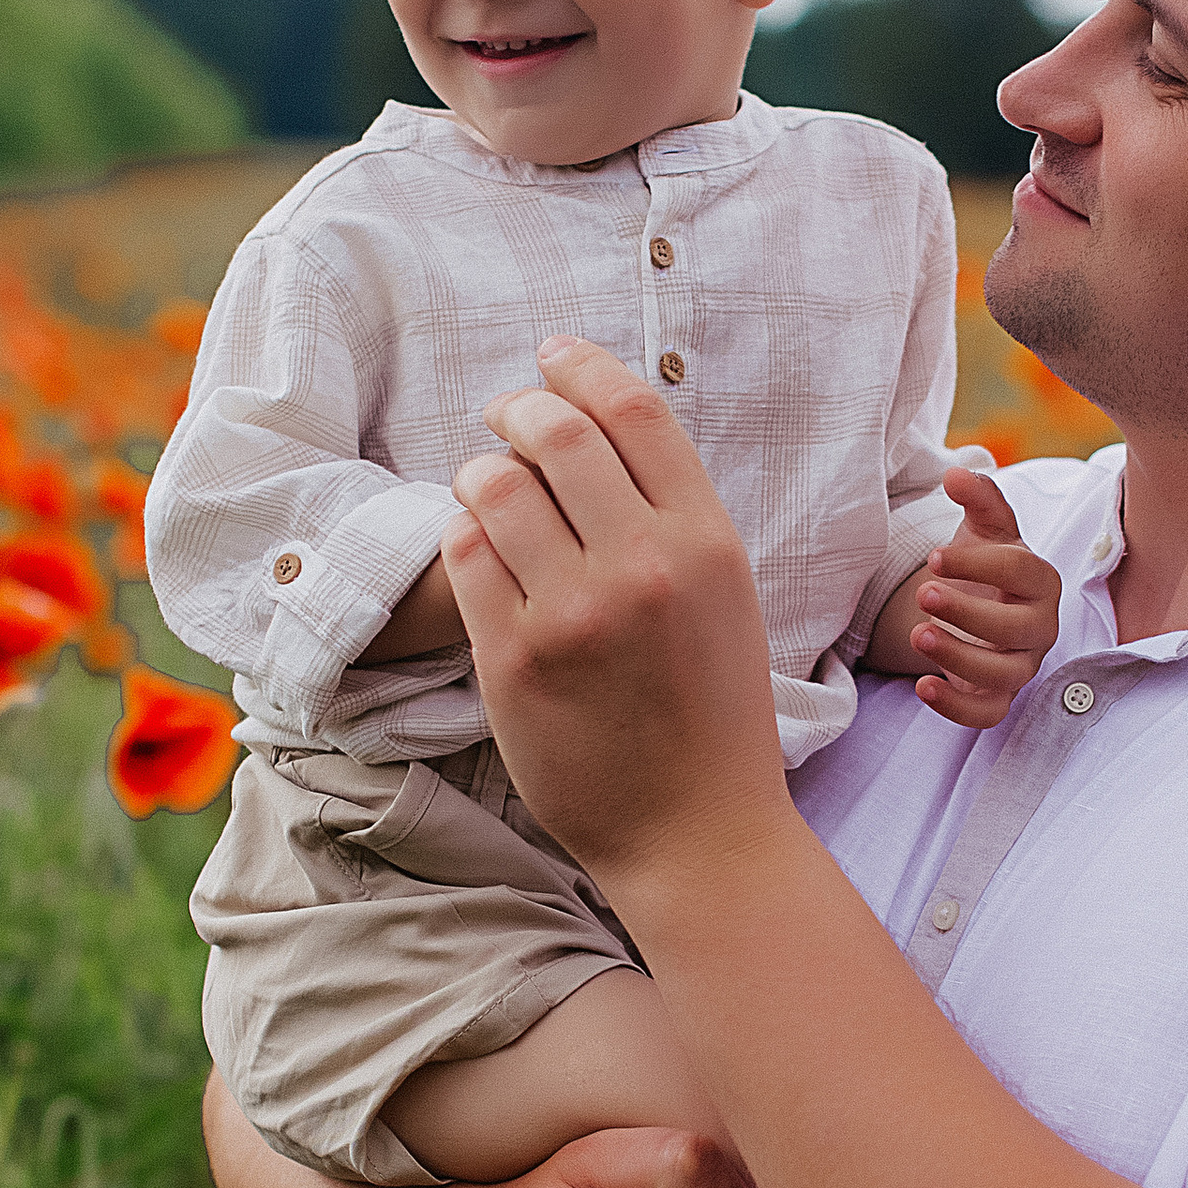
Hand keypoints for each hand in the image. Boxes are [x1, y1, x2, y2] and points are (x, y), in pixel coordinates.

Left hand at [442, 336, 793, 901]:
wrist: (696, 832)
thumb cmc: (711, 714)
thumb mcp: (725, 598)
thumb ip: (673, 517)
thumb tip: (600, 427)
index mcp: (706, 541)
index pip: (634, 412)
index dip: (583, 366)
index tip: (552, 355)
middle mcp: (642, 566)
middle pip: (555, 433)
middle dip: (517, 408)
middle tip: (503, 415)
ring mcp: (572, 613)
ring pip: (495, 485)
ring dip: (481, 470)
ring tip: (486, 486)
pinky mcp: (512, 659)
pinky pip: (463, 555)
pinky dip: (463, 535)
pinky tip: (477, 548)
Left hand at [867, 469, 1062, 727]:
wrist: (980, 607)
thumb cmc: (986, 566)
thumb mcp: (984, 529)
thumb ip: (978, 499)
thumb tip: (956, 474)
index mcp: (1040, 582)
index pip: (1022, 573)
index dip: (979, 564)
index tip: (934, 557)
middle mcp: (1039, 627)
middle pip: (1016, 629)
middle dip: (969, 614)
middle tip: (924, 594)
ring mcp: (1021, 665)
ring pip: (1003, 675)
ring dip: (959, 657)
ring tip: (916, 635)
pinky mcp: (998, 697)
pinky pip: (988, 715)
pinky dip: (956, 707)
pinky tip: (922, 685)